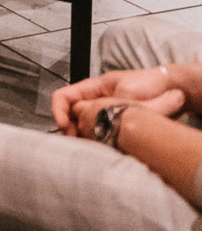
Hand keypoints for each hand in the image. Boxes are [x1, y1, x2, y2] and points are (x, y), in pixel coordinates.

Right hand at [53, 66, 185, 134]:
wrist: (171, 88)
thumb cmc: (149, 83)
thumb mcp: (125, 92)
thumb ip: (107, 105)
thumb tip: (92, 120)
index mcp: (93, 88)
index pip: (63, 97)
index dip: (58, 111)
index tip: (64, 126)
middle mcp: (96, 100)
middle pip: (70, 114)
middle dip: (69, 128)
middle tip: (75, 141)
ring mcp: (104, 111)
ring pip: (83, 125)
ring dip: (82, 136)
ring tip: (88, 146)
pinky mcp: (114, 123)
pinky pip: (97, 132)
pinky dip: (95, 140)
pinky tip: (101, 146)